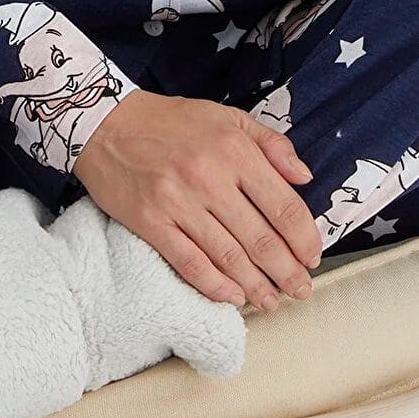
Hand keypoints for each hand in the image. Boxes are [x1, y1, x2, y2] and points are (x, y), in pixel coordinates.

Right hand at [69, 88, 322, 309]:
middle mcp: (209, 176)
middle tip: (301, 290)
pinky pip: (191, 264)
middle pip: (261, 238)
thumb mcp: (226, 116)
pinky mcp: (151, 222)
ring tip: (272, 301)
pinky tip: (233, 297)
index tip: (313, 255)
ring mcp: (178, 202)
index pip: (283, 204)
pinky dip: (216, 286)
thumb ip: (271, 143)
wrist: (105, 123)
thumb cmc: (171, 121)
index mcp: (234, 148)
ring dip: (257, 286)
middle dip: (287, 271)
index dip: (304, 238)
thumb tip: (305, 177)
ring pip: (229, 257)